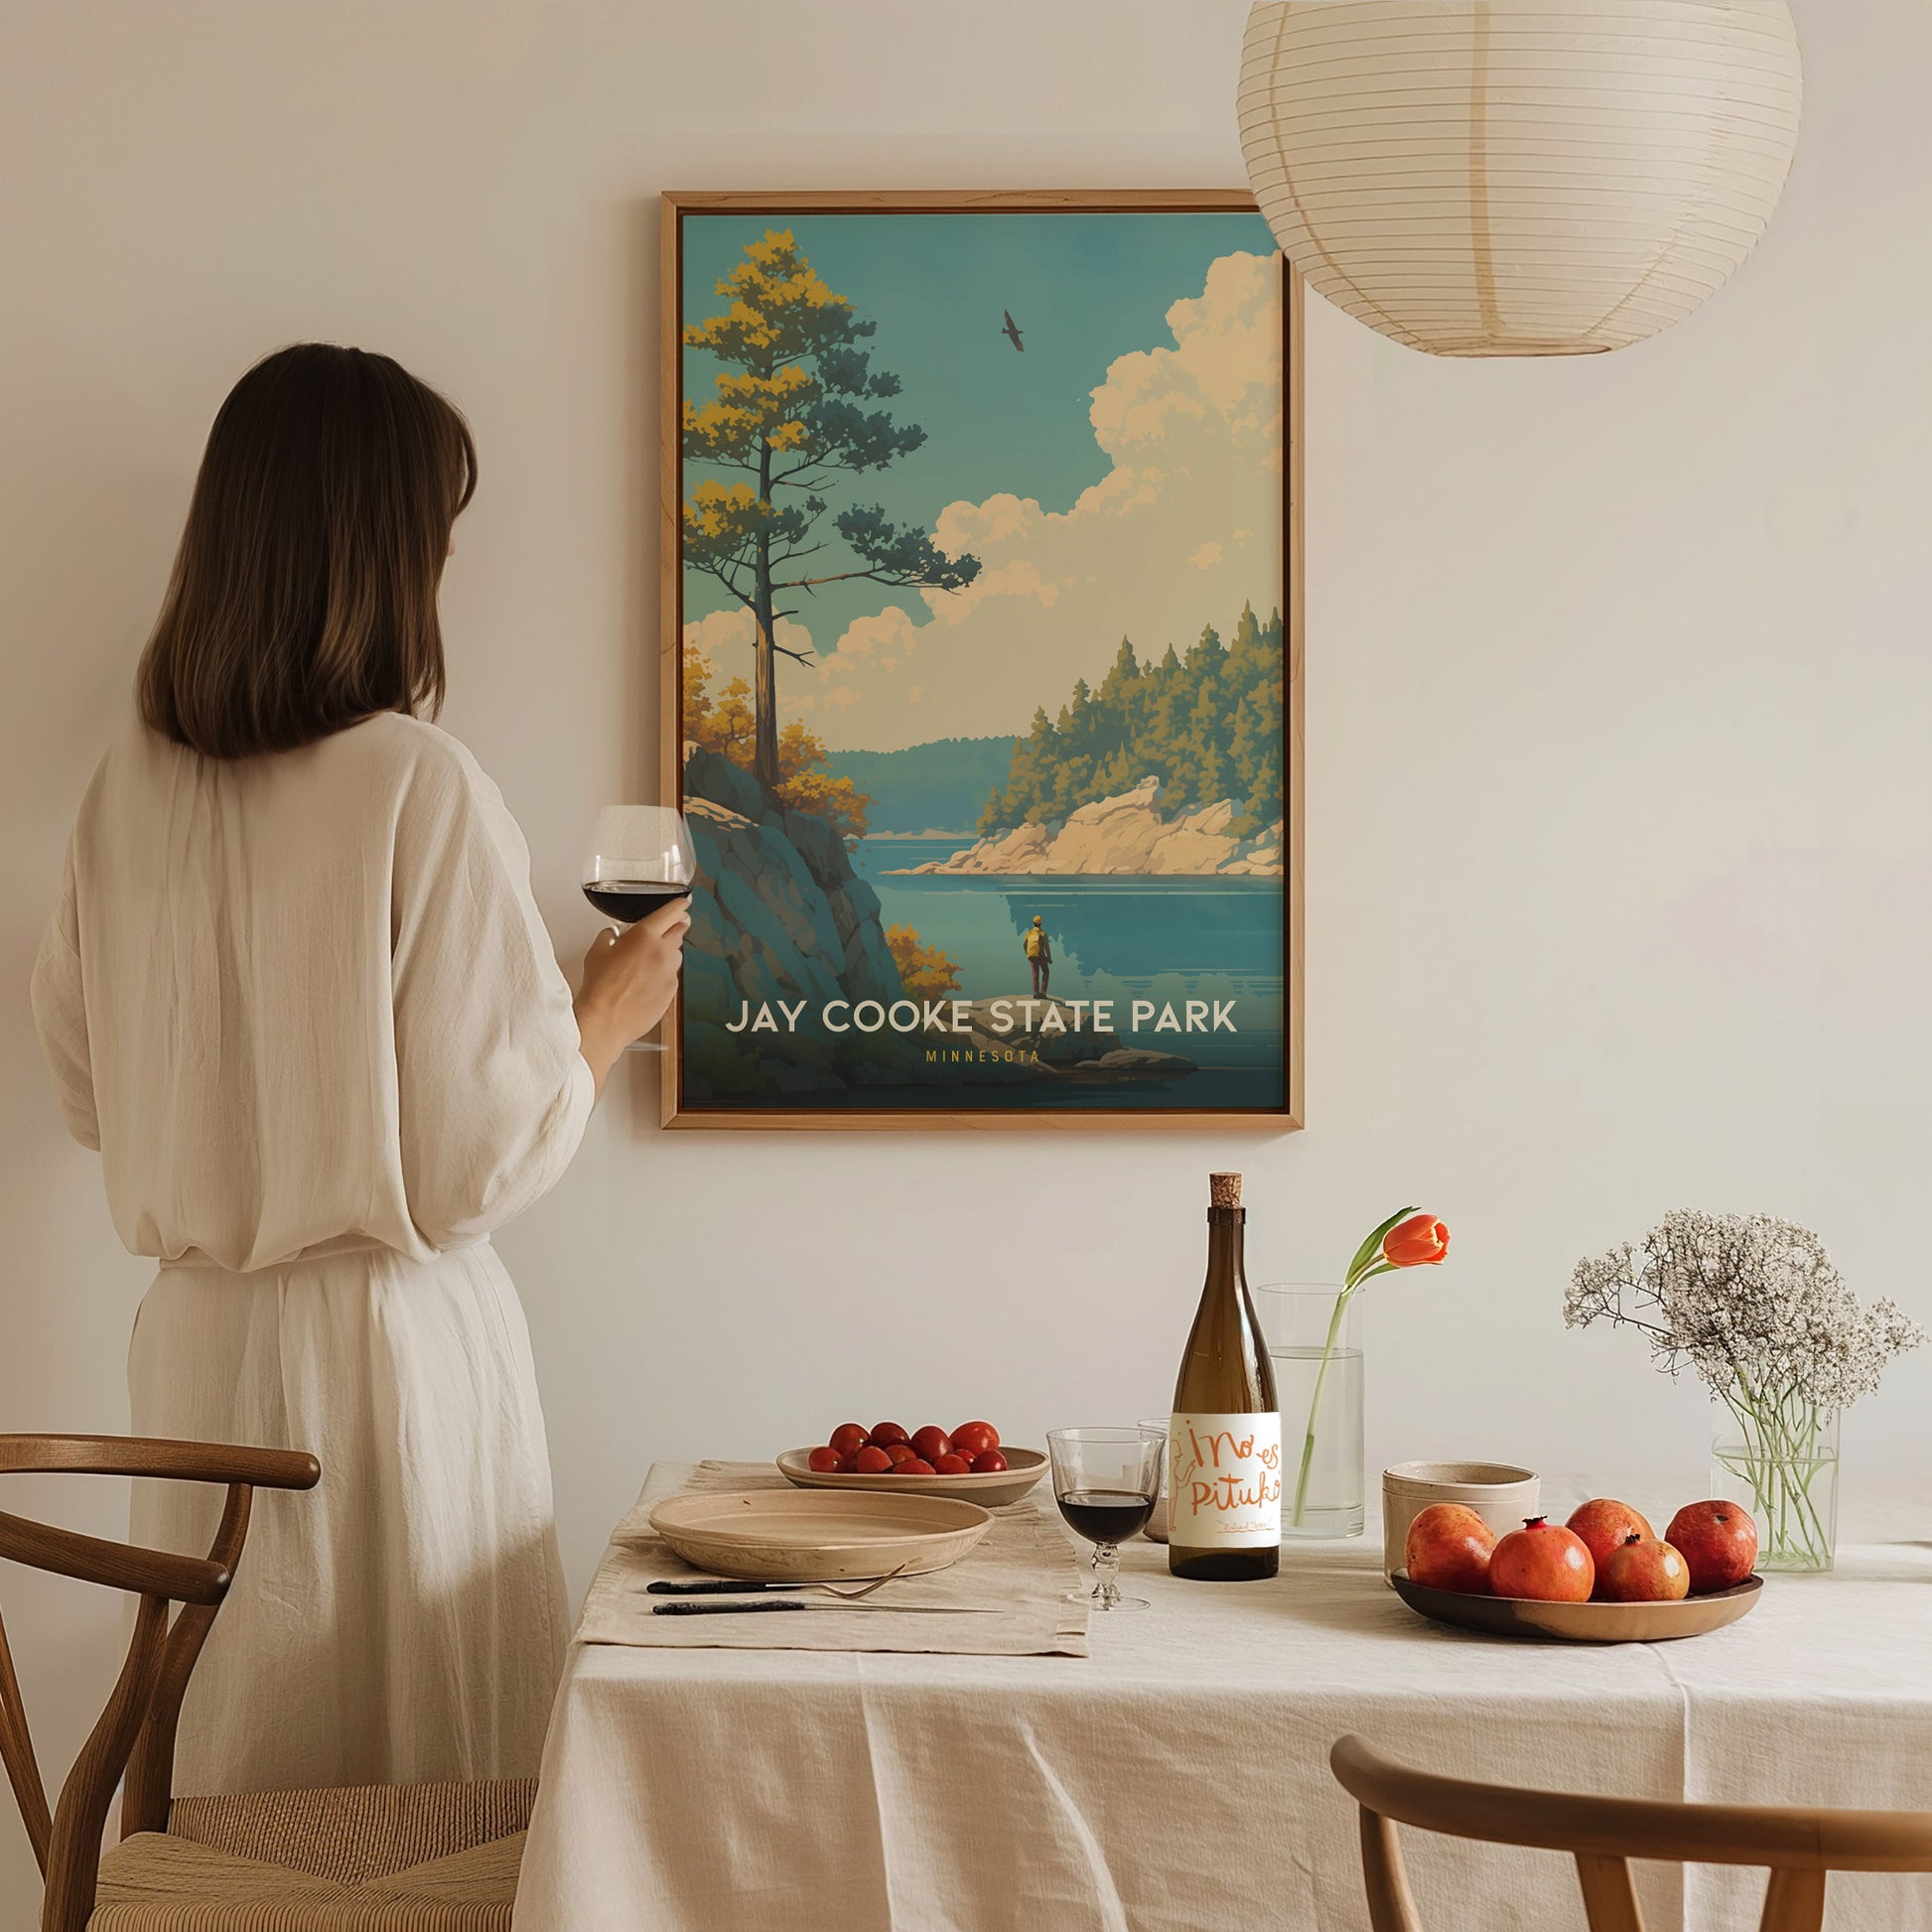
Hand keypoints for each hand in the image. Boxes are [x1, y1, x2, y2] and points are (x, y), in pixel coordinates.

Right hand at [574, 895, 691, 1094]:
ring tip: (649, 962)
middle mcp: (662, 952)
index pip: (671, 912)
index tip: (683, 904)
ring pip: (676, 956)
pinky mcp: (672, 992)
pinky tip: (647, 983)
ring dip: (668, 953)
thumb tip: (612, 935)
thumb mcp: (597, 952)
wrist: (605, 1020)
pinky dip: (664, 975)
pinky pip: (672, 977)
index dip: (679, 906)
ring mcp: (670, 973)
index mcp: (644, 935)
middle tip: (670, 928)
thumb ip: (609, 937)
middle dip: (675, 928)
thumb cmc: (600, 987)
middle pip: (679, 932)